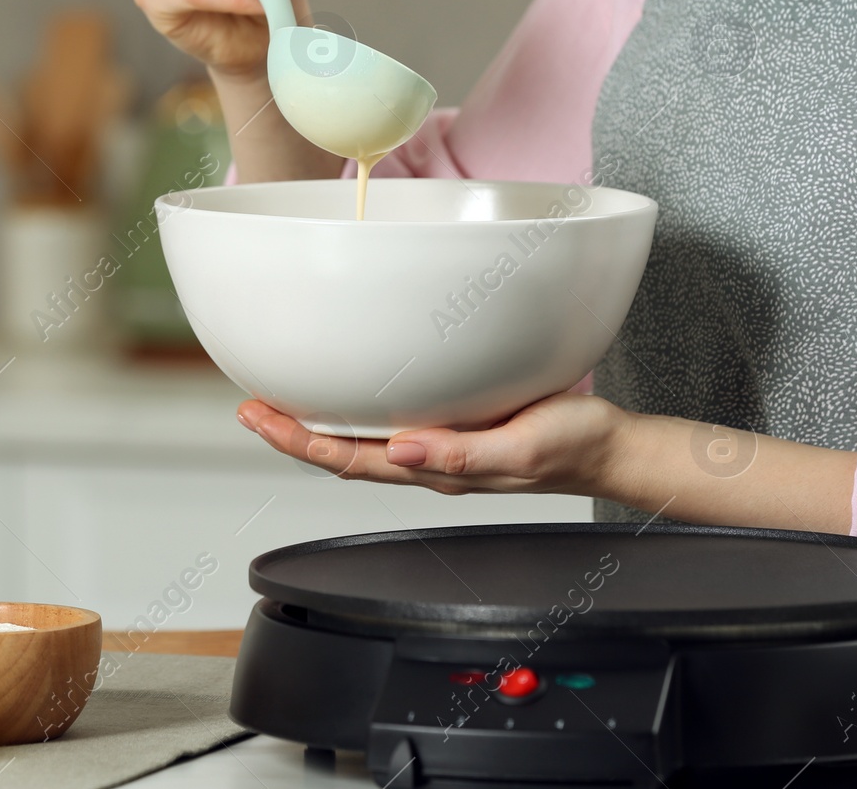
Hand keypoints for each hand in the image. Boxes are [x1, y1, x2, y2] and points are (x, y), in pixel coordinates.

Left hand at [237, 392, 630, 496]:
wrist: (607, 446)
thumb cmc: (571, 447)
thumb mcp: (522, 448)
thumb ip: (463, 452)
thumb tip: (403, 450)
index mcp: (434, 467)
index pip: (348, 459)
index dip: (297, 441)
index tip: (258, 417)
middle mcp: (425, 458)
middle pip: (340, 450)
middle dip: (289, 432)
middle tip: (248, 406)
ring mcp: (436, 443)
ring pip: (359, 438)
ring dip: (315, 421)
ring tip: (279, 398)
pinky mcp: (451, 422)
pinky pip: (388, 420)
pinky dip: (353, 407)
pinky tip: (345, 389)